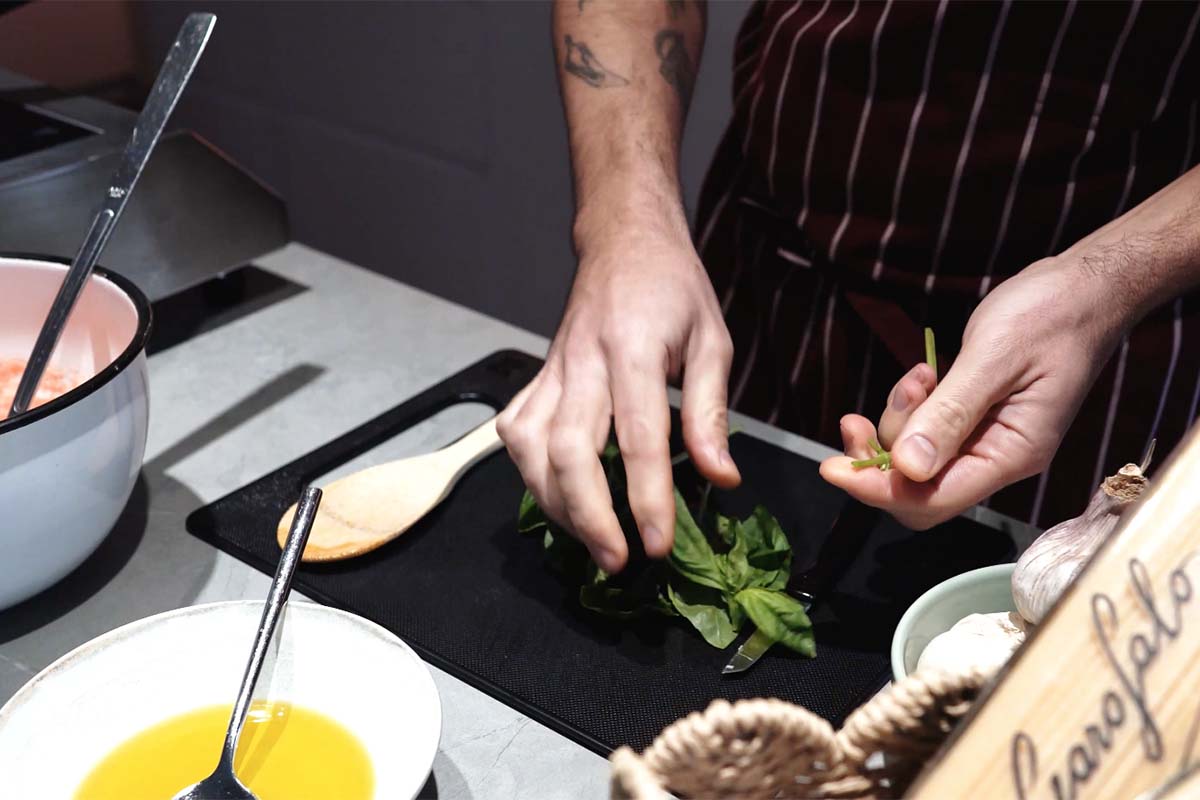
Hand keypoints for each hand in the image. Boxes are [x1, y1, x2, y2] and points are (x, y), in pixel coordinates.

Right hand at [498, 222, 740, 571]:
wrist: (623, 242)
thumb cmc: (673, 289)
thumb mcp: (711, 342)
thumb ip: (709, 413)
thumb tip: (721, 478)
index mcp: (633, 350)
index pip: (638, 439)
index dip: (647, 500)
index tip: (658, 545)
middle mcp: (583, 362)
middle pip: (570, 451)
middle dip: (590, 516)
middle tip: (617, 562)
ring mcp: (551, 369)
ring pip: (530, 448)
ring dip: (556, 503)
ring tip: (590, 538)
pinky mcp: (535, 376)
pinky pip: (515, 432)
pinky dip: (529, 472)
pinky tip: (555, 493)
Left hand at [820, 258, 1122, 528]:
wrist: (1084, 289)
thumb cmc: (1049, 316)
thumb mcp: (994, 360)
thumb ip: (950, 415)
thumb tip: (907, 469)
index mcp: (1010, 456)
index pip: (931, 501)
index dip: (877, 490)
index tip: (831, 469)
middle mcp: (996, 458)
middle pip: (916, 488)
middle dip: (878, 456)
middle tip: (852, 419)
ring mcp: (985, 439)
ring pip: (915, 456)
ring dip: (899, 418)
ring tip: (918, 375)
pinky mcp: (974, 418)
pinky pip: (927, 428)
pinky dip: (912, 405)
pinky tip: (924, 374)